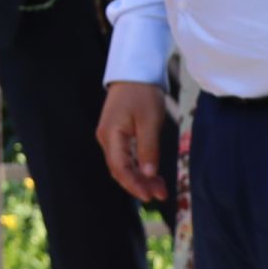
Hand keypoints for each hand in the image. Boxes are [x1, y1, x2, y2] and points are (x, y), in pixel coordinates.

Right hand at [96, 81, 168, 202]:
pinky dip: (139, 166)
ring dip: (141, 177)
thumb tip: (149, 174)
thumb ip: (148, 149)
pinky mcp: (117, 134)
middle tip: (161, 194)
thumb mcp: (150, 121)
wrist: (134, 72)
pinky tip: (153, 173)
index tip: (151, 196)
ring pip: (123, 165)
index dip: (134, 185)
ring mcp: (110, 137)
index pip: (120, 168)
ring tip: (160, 188)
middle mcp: (106, 139)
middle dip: (139, 184)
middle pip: (120, 170)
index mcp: (111, 135)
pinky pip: (125, 156)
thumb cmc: (143, 93)